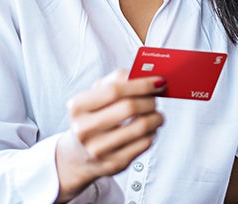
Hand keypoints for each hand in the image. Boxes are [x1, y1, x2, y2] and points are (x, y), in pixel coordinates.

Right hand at [54, 69, 165, 201]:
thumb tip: (147, 73)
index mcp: (78, 106)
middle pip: (129, 107)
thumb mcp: (96, 95)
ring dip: (156, 117)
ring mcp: (98, 149)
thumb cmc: (93, 117)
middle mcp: (84, 129)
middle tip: (156, 99)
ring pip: (141, 126)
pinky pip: (144, 143)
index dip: (141, 84)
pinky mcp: (114, 163)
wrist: (79, 155)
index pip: (114, 90)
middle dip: (150, 101)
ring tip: (157, 115)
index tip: (159, 81)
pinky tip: (149, 130)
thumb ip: (118, 80)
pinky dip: (153, 133)